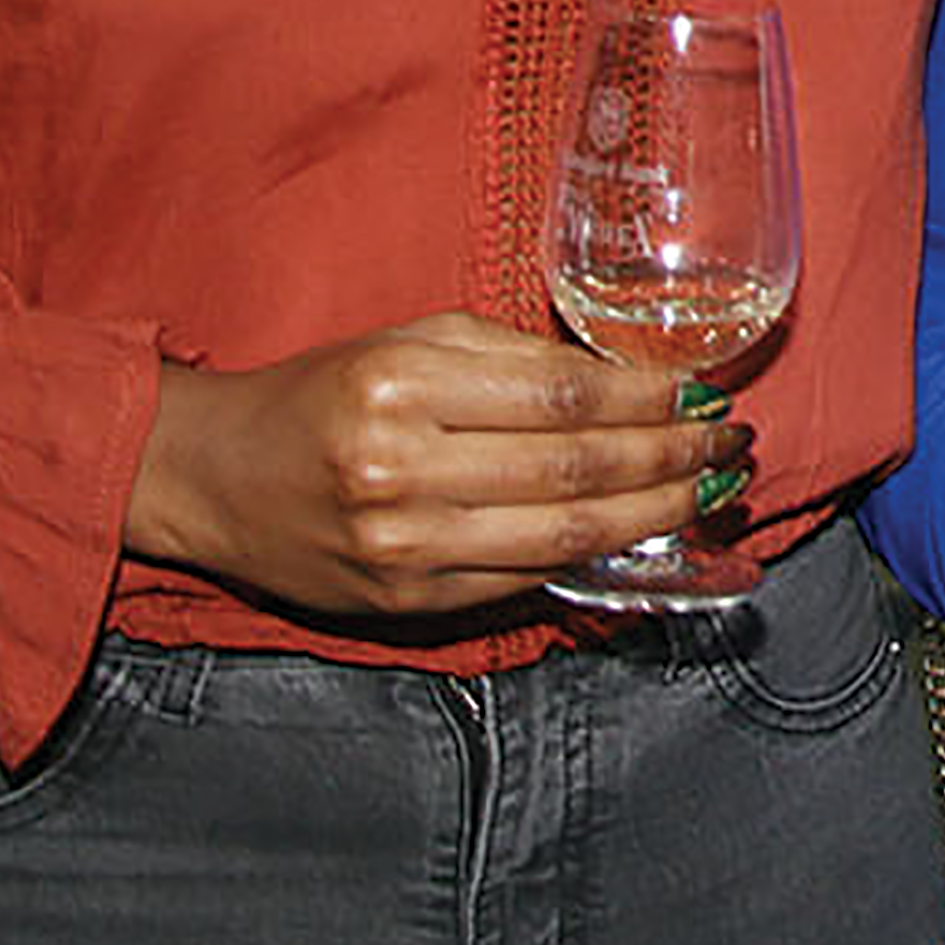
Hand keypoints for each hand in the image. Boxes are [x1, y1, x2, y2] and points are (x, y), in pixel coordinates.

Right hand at [122, 310, 735, 619]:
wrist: (213, 477)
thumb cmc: (318, 394)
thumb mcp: (405, 343)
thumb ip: (508, 355)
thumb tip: (622, 378)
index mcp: (402, 386)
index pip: (562, 396)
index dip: (647, 399)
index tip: (701, 393)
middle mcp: (402, 470)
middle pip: (576, 470)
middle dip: (672, 459)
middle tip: (731, 446)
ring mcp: (406, 546)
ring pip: (564, 536)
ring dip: (656, 515)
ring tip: (711, 493)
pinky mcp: (408, 601)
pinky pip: (525, 580)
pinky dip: (597, 560)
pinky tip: (643, 536)